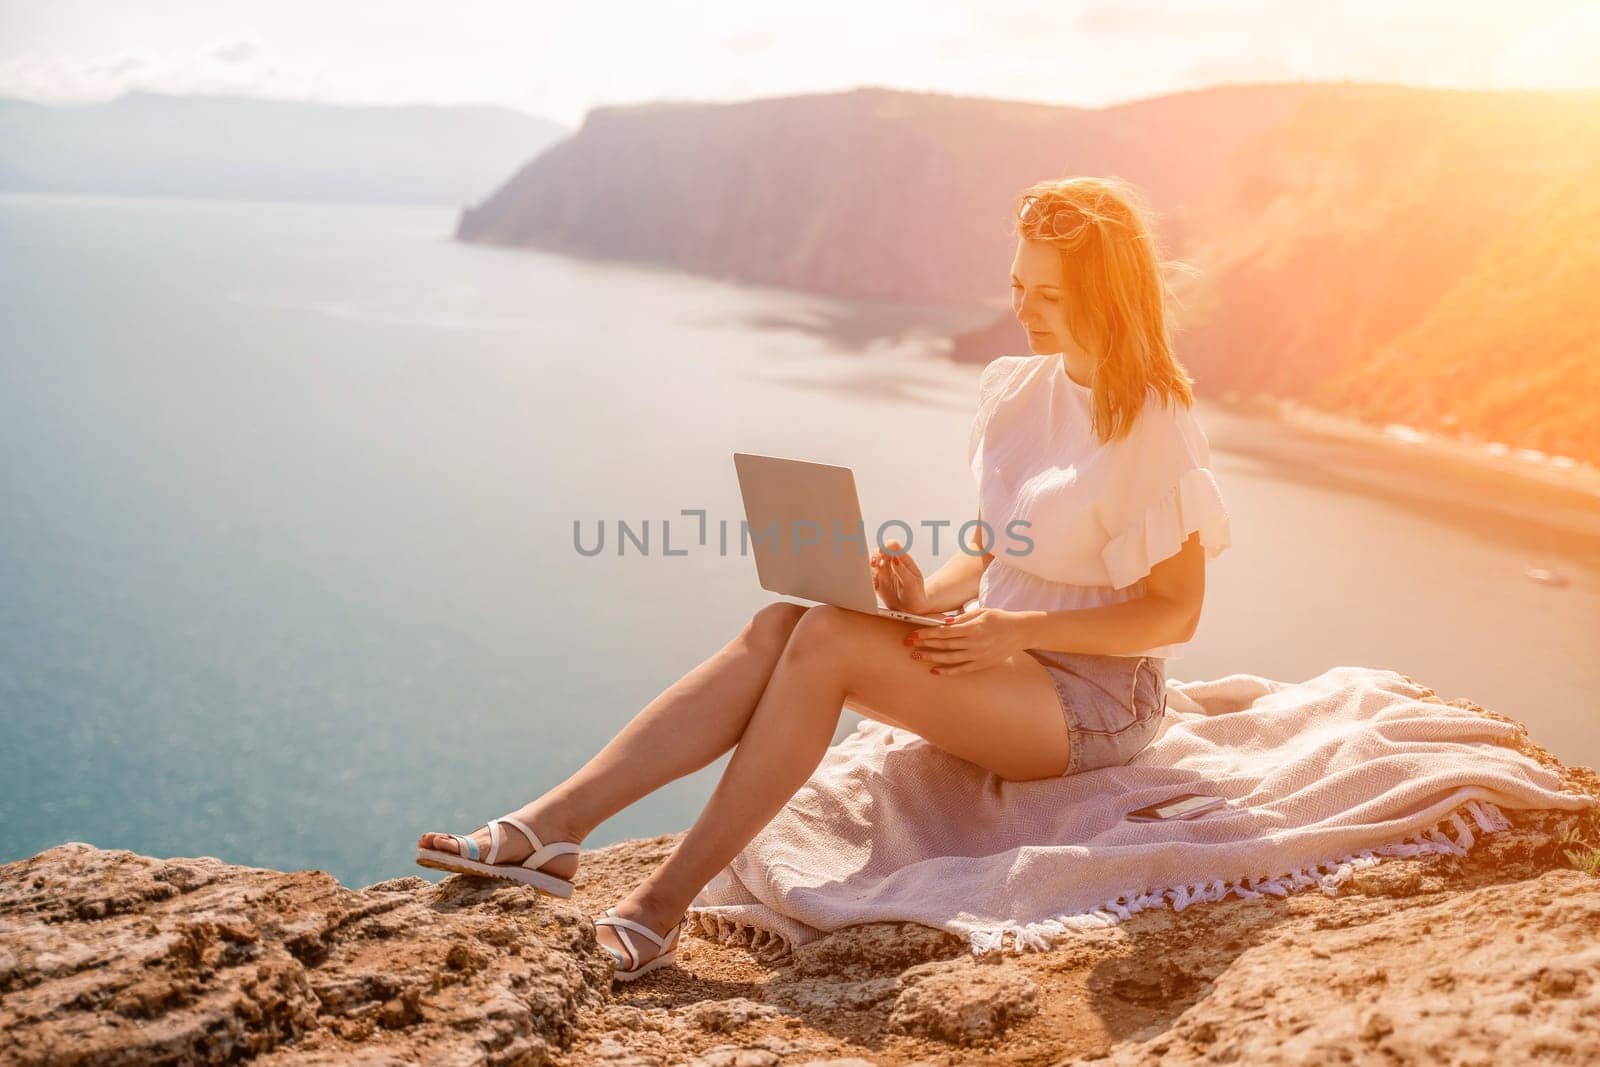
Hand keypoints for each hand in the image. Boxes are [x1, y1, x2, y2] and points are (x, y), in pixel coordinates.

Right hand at [869, 539, 930, 614]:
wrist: (911, 609)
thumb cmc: (915, 594)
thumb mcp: (911, 583)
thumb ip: (902, 571)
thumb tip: (894, 560)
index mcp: (903, 561)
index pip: (894, 548)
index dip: (888, 547)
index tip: (884, 550)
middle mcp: (892, 564)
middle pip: (881, 552)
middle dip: (877, 554)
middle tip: (876, 560)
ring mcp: (884, 572)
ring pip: (873, 563)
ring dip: (871, 563)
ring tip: (873, 566)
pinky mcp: (877, 582)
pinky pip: (869, 576)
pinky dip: (868, 576)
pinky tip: (871, 579)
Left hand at [904, 607, 1029, 675]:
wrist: (1021, 632)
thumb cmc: (1000, 618)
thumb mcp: (982, 612)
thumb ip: (962, 617)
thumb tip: (943, 622)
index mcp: (973, 628)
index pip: (945, 632)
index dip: (927, 633)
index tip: (914, 634)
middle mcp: (975, 643)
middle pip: (944, 645)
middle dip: (925, 645)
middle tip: (909, 645)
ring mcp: (978, 655)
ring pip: (950, 658)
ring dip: (932, 658)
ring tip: (917, 657)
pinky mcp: (982, 664)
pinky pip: (962, 669)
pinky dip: (948, 671)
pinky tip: (935, 671)